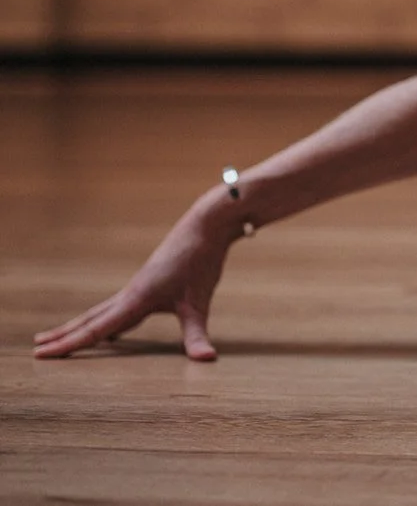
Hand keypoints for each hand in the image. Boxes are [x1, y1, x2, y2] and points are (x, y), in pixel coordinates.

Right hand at [33, 196, 236, 360]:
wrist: (206, 226)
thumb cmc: (201, 262)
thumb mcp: (199, 302)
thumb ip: (197, 334)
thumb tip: (207, 361)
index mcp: (135, 300)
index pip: (95, 330)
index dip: (68, 344)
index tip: (39, 354)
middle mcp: (130, 294)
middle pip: (90, 319)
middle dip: (64, 335)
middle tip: (37, 348)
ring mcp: (139, 287)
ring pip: (103, 311)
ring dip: (82, 326)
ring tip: (63, 337)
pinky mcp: (150, 282)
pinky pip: (120, 307)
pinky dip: (108, 320)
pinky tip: (116, 330)